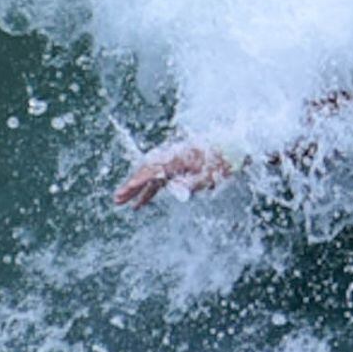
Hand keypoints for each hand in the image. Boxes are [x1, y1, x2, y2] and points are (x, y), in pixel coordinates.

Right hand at [113, 144, 235, 208]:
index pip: (154, 169)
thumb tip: (175, 190)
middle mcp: (173, 157)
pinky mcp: (178, 167)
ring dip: (137, 189)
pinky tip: (141, 203)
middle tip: (117, 199)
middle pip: (147, 170)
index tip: (127, 190)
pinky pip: (159, 179)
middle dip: (132, 185)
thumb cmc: (224, 161)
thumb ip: (192, 183)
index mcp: (179, 156)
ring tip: (123, 203)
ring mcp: (174, 162)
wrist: (234, 148)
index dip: (139, 180)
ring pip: (151, 176)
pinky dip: (149, 190)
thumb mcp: (211, 174)